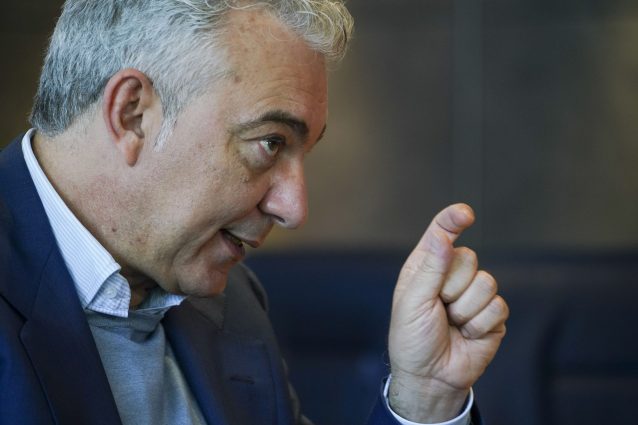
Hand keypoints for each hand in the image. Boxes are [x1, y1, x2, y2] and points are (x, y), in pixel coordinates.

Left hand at [387, 204, 508, 422]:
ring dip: (465, 309)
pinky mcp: (492, 316)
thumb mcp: (412, 301)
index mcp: (426, 266)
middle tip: (438, 308)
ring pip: (486, 282)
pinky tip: (466, 334)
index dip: (452, 220)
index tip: (464, 214)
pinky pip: (497, 307)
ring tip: (451, 323)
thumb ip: (430, 267)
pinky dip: (479, 325)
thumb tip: (444, 236)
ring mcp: (474, 295)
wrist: (429, 377)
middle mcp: (451, 276)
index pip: (442, 234)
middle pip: (469, 258)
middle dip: (452, 287)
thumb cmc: (412, 339)